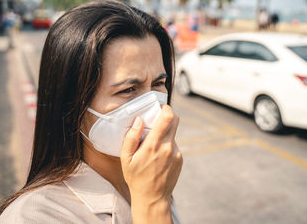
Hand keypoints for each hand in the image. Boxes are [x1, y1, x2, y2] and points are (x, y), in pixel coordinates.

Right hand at [121, 105, 182, 223]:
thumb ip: (131, 137)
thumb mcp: (126, 159)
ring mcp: (176, 153)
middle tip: (157, 121)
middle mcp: (168, 147)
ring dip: (165, 134)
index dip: (166, 108)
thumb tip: (139, 120)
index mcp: (154, 145)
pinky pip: (174, 145)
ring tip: (153, 147)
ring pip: (173, 134)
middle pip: (175, 121)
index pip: (168, 118)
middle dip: (167, 117)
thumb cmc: (136, 178)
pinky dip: (167, 145)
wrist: (152, 198)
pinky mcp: (180, 159)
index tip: (160, 108)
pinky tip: (158, 157)